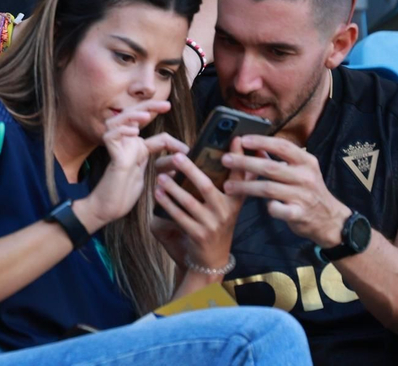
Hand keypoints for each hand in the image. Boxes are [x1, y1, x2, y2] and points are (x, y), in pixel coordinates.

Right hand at [76, 99, 168, 229]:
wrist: (111, 208)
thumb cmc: (128, 192)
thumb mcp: (154, 173)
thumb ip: (165, 161)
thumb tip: (183, 153)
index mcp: (135, 145)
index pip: (144, 123)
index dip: (157, 115)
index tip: (173, 119)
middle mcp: (124, 144)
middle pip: (131, 116)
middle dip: (148, 106)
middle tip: (165, 105)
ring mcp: (117, 150)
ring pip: (116, 122)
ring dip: (131, 116)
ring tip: (145, 116)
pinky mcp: (113, 160)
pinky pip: (111, 137)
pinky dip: (120, 131)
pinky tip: (133, 132)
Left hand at [152, 136, 245, 271]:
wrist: (212, 259)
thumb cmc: (215, 224)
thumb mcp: (227, 205)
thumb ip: (226, 183)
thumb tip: (220, 154)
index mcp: (235, 200)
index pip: (239, 175)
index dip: (239, 157)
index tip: (235, 138)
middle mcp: (226, 211)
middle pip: (206, 186)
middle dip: (191, 170)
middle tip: (177, 156)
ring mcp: (213, 224)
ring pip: (189, 202)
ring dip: (173, 188)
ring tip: (160, 176)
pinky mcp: (198, 235)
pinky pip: (179, 216)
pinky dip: (167, 204)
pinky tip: (157, 193)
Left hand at [223, 135, 351, 247]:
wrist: (330, 220)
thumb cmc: (309, 191)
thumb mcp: (300, 171)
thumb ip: (279, 159)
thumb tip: (254, 146)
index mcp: (306, 162)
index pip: (283, 146)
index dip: (262, 141)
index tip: (242, 139)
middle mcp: (306, 177)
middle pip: (270, 167)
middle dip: (245, 162)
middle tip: (225, 159)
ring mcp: (303, 196)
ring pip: (269, 188)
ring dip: (245, 186)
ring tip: (228, 186)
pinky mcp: (299, 214)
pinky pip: (278, 209)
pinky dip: (268, 207)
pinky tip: (261, 205)